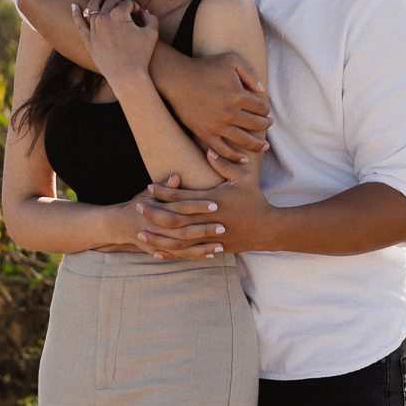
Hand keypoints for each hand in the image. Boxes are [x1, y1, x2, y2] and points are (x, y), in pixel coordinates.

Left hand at [72, 0, 158, 86]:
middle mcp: (103, 18)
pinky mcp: (88, 39)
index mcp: (119, 15)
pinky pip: (79, 23)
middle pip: (110, 2)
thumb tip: (144, 11)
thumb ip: (151, 18)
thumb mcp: (152, 34)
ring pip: (93, 7)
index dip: (135, 6)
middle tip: (126, 9)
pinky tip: (74, 6)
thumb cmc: (141, 55)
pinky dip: (76, 13)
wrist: (126, 76)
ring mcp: (93, 29)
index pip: (127, 3)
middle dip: (119, 2)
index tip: (140, 15)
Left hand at [136, 158, 275, 259]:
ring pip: (178, 239)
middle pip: (175, 218)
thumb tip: (209, 151)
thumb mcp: (244, 178)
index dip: (164, 192)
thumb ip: (225, 165)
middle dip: (154, 213)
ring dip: (158, 236)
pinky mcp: (212, 249)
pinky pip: (187, 253)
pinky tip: (157, 252)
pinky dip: (171, 253)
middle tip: (137, 207)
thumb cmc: (255, 201)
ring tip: (140, 232)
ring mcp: (210, 237)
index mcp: (213, 201)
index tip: (149, 187)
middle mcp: (209, 220)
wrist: (268, 229)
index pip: (182, 197)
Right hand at [168, 51, 271, 161]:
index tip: (265, 111)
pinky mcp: (205, 133)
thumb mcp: (231, 60)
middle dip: (265, 125)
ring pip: (244, 140)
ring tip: (265, 146)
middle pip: (255, 125)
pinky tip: (244, 159)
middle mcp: (230, 113)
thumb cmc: (205, 67)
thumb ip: (250, 73)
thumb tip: (263, 91)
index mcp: (238, 96)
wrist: (178, 79)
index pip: (261, 108)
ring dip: (257, 145)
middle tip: (268, 124)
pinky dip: (234, 156)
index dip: (266, 110)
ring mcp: (217, 126)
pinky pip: (223, 149)